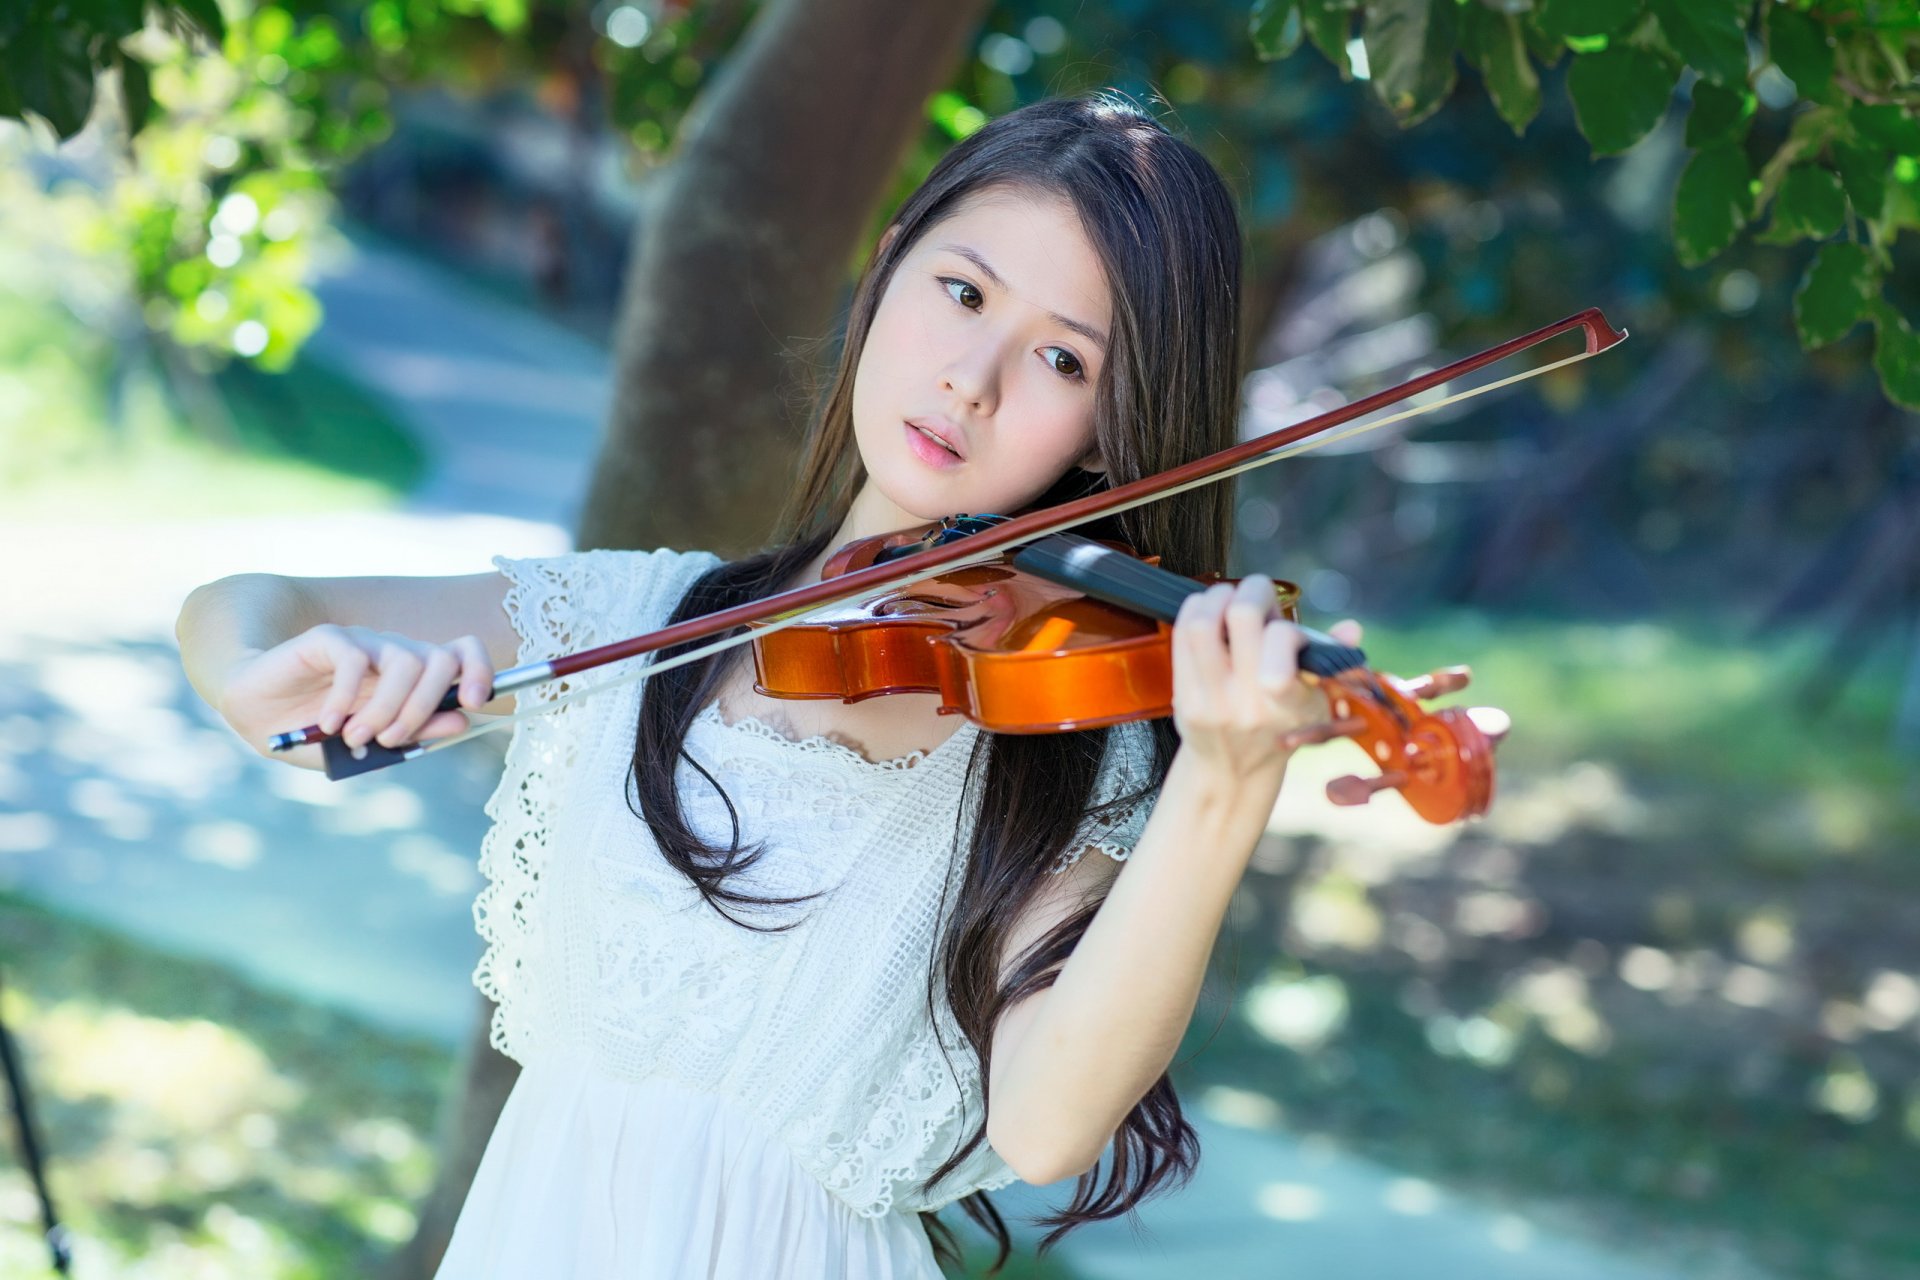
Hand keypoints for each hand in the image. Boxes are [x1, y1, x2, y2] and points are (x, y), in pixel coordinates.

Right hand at [218, 624, 494, 768]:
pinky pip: (354, 659)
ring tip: (356, 738)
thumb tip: (460, 722)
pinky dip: (346, 697)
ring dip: (385, 709)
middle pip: (440, 661)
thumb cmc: (319, 733)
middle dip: (424, 707)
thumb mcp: (369, 745)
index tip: (473, 703)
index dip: (479, 671)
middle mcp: (396, 654)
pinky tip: (328, 723)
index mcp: (414, 678)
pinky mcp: (328, 639)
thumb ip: (414, 733)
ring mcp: (365, 643)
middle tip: (390, 740)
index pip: (463, 654)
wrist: (257, 716)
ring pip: (404, 662)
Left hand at [1170, 575, 1362, 781]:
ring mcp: (1212, 701)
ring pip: (1203, 622)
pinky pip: (1181, 636)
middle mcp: (1249, 703)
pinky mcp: (1184, 698)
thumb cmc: (1280, 727)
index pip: (1284, 645)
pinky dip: (1195, 610)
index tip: (1286, 627)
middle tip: (1258, 598)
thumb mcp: (1317, 703)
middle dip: (1254, 590)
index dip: (1285, 624)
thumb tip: (1351, 629)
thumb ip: (1331, 662)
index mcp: (1290, 704)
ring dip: (1219, 596)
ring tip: (1231, 600)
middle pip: (1242, 615)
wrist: (1234, 771)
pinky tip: (1209, 611)